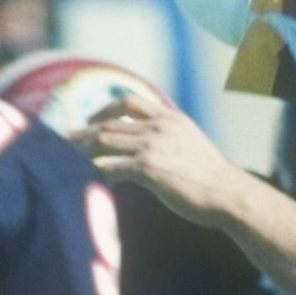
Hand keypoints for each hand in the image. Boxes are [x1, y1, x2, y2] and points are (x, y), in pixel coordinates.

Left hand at [83, 95, 254, 224]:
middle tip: (68, 141)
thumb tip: (148, 144)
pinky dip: (98, 170)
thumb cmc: (211, 176)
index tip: (92, 120)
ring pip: (105, 141)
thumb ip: (169, 136)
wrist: (227, 193)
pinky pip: (112, 166)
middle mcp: (159, 126)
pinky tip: (91, 177)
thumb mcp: (190, 142)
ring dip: (84, 149)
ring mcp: (153, 146)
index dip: (105, 108)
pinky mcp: (149, 168)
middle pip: (110, 122)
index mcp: (169, 117)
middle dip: (85, 132)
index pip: (129, 101)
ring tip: (69, 158)